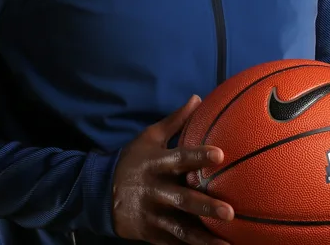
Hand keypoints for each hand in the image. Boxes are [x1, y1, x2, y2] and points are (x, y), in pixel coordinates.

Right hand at [111, 94, 233, 244]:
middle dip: (205, 206)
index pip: (179, 158)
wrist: (99, 193)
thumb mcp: (148, 138)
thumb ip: (175, 121)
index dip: (198, 156)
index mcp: (155, 164)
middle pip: (182, 199)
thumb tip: (198, 98)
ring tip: (226, 244)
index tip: (220, 155)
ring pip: (180, 228)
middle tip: (229, 212)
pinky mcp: (151, 233)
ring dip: (203, 238)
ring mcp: (152, 215)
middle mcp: (154, 190)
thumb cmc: (131, 161)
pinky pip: (173, 243)